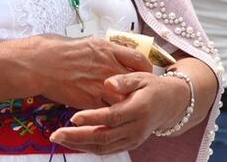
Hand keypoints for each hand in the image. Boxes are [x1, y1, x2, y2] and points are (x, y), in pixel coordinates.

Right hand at [20, 35, 152, 109]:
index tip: (145, 73)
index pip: (138, 58)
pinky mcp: (89, 100)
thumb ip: (103, 49)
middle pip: (135, 81)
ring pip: (124, 98)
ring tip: (126, 108)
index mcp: (108, 49)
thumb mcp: (87, 43)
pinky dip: (109, 114)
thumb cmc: (58, 50)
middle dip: (139, 89)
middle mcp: (108, 66)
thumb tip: (111, 52)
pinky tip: (108, 115)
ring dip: (126, 104)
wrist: (40, 64)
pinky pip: (106, 110)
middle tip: (139, 94)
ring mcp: (100, 84)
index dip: (145, 68)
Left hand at [50, 71, 191, 154]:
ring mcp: (133, 139)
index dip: (92, 118)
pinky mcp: (129, 144)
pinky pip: (107, 150)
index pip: (112, 116)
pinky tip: (74, 142)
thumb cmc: (153, 87)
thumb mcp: (142, 76)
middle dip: (77, 137)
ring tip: (59, 138)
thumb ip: (124, 79)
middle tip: (56, 134)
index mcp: (139, 109)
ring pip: (103, 147)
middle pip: (104, 136)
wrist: (171, 104)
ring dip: (79, 145)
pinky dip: (88, 148)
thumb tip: (107, 83)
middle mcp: (137, 128)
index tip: (73, 117)